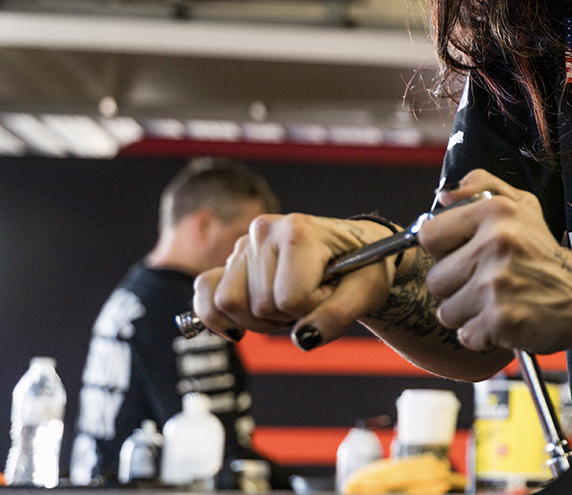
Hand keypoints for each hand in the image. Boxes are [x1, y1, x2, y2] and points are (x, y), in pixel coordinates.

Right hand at [195, 213, 397, 348]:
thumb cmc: (363, 269)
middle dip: (288, 315)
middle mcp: (264, 230)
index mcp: (300, 231)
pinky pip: (204, 296)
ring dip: (259, 318)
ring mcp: (243, 245)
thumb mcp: (367, 291)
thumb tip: (303, 340)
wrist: (355, 254)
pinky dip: (218, 317)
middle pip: (260, 304)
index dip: (313, 309)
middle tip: (312, 297)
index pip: (290, 297)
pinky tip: (242, 323)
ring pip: (227, 304)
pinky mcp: (229, 262)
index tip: (331, 293)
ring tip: (287, 303)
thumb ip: (339, 316)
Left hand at [419, 170, 571, 352]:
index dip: (445, 249)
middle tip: (489, 281)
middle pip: (436, 279)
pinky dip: (483, 334)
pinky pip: (466, 335)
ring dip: (468, 312)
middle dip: (457, 286)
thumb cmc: (547, 252)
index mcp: (496, 211)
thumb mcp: (522, 205)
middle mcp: (495, 244)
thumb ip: (483, 186)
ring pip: (447, 311)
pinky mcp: (501, 319)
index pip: (429, 235)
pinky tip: (506, 318)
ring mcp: (497, 284)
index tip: (468, 254)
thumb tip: (444, 194)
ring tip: (498, 300)